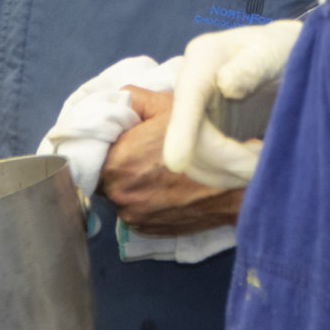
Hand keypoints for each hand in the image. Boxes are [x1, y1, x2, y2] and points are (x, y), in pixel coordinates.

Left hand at [103, 89, 243, 234]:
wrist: (239, 184)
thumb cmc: (206, 142)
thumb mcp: (169, 105)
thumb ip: (133, 99)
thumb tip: (118, 102)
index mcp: (118, 162)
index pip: (91, 153)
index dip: (106, 144)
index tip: (121, 138)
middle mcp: (120, 195)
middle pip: (104, 175)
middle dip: (118, 163)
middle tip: (142, 152)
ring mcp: (134, 217)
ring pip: (120, 195)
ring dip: (132, 184)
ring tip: (157, 170)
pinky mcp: (148, 231)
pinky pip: (135, 211)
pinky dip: (145, 200)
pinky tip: (166, 187)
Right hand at [164, 21, 301, 187]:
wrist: (292, 59)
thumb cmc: (287, 49)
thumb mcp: (276, 52)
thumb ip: (253, 66)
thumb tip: (226, 85)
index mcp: (204, 57)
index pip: (188, 97)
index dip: (181, 131)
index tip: (176, 164)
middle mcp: (192, 86)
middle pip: (190, 137)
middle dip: (226, 162)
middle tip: (263, 167)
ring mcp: (196, 112)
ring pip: (195, 159)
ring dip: (228, 173)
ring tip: (264, 165)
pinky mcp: (208, 134)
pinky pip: (206, 166)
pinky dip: (230, 175)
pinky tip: (255, 167)